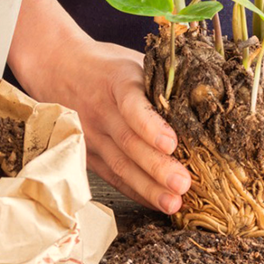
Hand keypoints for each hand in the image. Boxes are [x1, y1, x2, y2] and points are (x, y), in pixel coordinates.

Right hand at [7, 0, 191, 214]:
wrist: (57, 65)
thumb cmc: (107, 65)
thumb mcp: (132, 59)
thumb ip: (160, 78)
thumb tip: (207, 94)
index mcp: (118, 80)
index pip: (132, 104)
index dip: (150, 125)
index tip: (171, 143)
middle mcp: (101, 108)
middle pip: (129, 141)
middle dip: (157, 167)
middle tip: (183, 184)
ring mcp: (90, 133)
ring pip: (120, 164)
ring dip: (147, 187)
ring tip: (173, 203)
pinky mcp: (86, 152)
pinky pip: (112, 175)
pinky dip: (134, 191)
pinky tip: (155, 202)